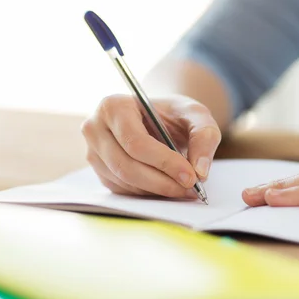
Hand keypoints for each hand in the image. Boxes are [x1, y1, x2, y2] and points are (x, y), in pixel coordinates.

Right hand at [81, 94, 220, 197]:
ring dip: (157, 190)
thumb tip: (200, 171)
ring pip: (124, 181)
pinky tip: (168, 187)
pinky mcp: (100, 171)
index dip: (164, 162)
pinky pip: (123, 190)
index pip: (135, 141)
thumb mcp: (196, 114)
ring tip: (184, 189)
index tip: (191, 176)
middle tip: (190, 188)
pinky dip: (148, 193)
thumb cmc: (174, 113)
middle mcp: (95, 128)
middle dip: (162, 182)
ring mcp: (94, 152)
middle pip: (126, 165)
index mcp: (114, 106)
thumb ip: (204, 136)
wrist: (160, 120)